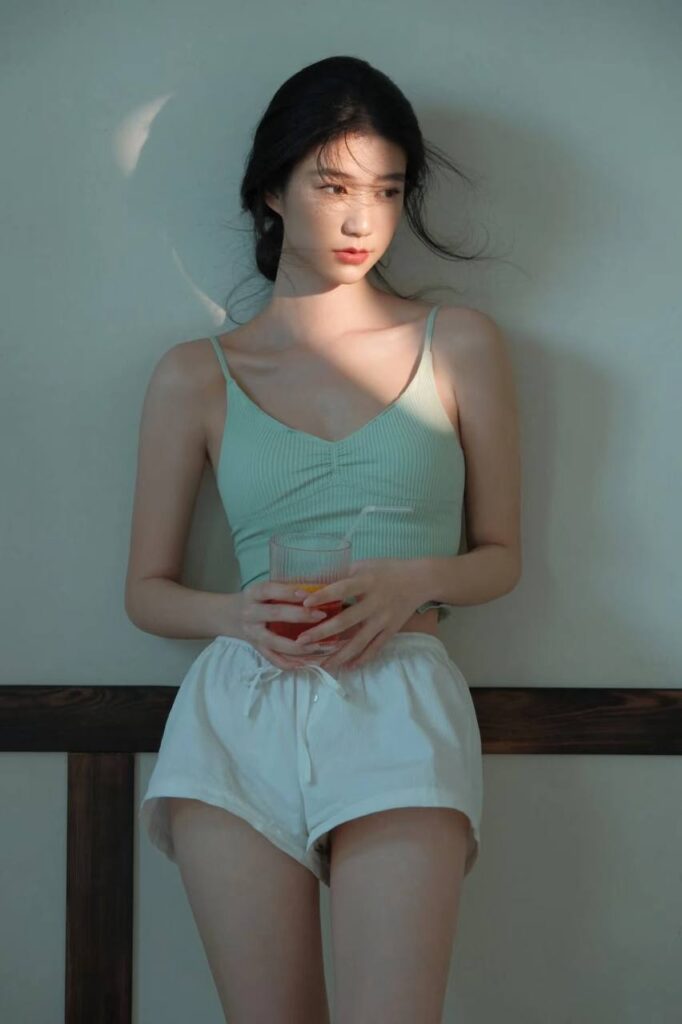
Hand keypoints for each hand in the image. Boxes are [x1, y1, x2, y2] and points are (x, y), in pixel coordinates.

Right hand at [238, 581, 343, 669]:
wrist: (227, 615)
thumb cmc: (254, 600)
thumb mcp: (262, 590)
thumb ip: (283, 591)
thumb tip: (316, 592)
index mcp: (253, 594)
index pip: (270, 590)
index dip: (289, 592)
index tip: (309, 594)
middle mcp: (251, 614)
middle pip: (275, 614)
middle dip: (300, 615)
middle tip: (321, 615)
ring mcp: (253, 634)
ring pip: (276, 643)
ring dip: (299, 646)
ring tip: (319, 644)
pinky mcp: (257, 649)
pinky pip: (274, 659)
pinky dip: (290, 663)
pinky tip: (307, 662)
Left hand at [293, 558, 420, 671]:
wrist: (420, 580)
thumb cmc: (387, 570)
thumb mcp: (364, 565)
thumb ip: (341, 574)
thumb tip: (312, 584)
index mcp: (366, 582)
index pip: (342, 589)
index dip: (323, 596)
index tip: (304, 605)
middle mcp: (375, 602)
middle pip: (346, 621)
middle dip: (322, 633)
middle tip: (301, 642)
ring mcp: (384, 619)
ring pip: (359, 641)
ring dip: (339, 655)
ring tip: (322, 664)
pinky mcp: (391, 630)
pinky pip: (375, 648)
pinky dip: (362, 659)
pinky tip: (348, 667)